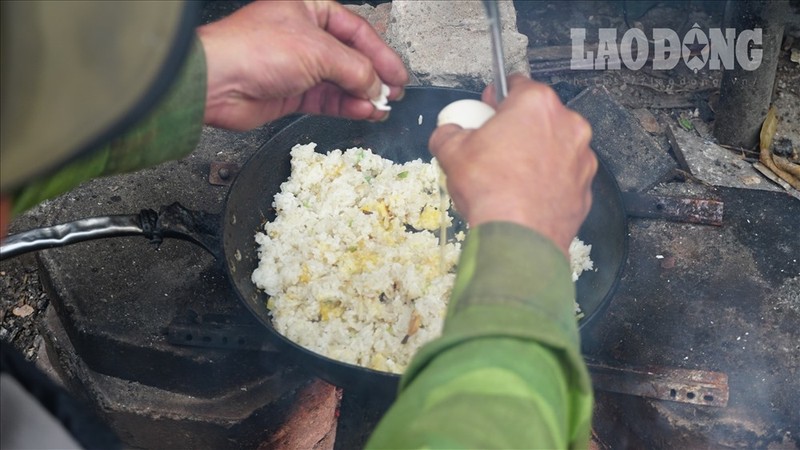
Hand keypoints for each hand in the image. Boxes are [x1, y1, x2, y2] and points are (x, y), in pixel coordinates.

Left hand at [197, 0, 407, 129]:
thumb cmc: (252, 49)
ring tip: (381, 106)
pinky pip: (327, 100)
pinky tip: (362, 111)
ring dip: (362, 95)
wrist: (217, 83)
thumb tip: (376, 84)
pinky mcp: (292, 93)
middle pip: (351, 57)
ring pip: (340, 82)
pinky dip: (346, 107)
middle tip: (392, 92)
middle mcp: (305, 35)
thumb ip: (355, 68)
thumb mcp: (317, 50)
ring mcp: (298, 66)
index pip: (357, 30)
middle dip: (373, 77)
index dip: (381, 53)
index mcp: (310, 8)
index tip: (397, 74)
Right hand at [429, 75, 596, 255]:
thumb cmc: (491, 190)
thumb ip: (448, 133)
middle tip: (495, 147)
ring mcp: (581, 156)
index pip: (517, 84)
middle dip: (519, 127)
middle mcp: (567, 124)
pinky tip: (526, 194)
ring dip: (536, 153)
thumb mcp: (450, 152)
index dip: (498, 96)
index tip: (489, 108)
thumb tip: (447, 134)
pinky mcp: (586, 186)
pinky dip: (548, 180)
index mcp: (536, 104)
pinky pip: (564, 174)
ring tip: (510, 176)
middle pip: (539, 115)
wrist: (518, 238)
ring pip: (554, 145)